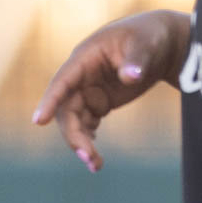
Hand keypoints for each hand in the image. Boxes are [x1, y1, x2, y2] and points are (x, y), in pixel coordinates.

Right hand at [32, 10, 190, 171]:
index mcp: (85, 58)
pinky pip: (87, 123)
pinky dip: (89, 139)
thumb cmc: (150, 37)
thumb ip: (137, 61)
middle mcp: (80, 76)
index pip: (62, 81)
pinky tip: (96, 158)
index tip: (39, 121)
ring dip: (81, 142)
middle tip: (89, 157)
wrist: (162, 43)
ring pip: (75, 120)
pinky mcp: (99, 100)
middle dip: (74, 134)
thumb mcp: (146, 45)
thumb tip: (131, 77)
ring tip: (96, 165)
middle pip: (67, 109)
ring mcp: (88, 89)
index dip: (50, 101)